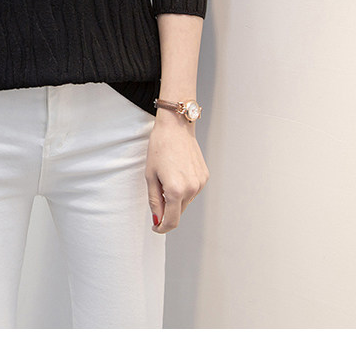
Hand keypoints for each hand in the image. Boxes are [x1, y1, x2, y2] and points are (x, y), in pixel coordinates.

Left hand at [145, 112, 208, 232]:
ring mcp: (200, 183)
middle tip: (157, 193)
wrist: (176, 127)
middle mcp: (191, 189)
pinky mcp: (205, 176)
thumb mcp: (150, 175)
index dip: (162, 228)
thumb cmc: (159, 148)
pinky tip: (177, 172)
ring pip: (186, 201)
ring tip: (167, 177)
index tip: (156, 227)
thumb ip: (154, 201)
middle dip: (167, 210)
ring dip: (176, 198)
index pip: (171, 221)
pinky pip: (193, 190)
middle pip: (178, 212)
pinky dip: (184, 188)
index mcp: (176, 190)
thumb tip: (158, 220)